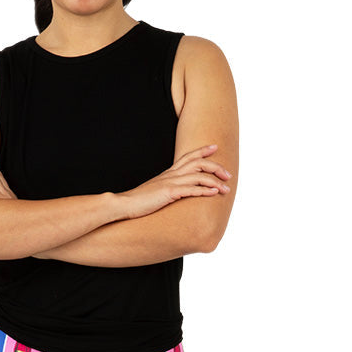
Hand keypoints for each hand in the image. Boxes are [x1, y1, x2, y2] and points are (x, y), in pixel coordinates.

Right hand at [116, 144, 231, 218]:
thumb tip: (174, 193)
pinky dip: (204, 190)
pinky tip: (213, 193)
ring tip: (226, 188)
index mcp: (168, 173)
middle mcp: (171, 174)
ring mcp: (170, 183)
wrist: (123, 204)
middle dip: (216, 167)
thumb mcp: (155, 192)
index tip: (215, 146)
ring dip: (215, 181)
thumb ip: (166, 190)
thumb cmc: (138, 201)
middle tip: (228, 174)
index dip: (203, 150)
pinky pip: (190, 189)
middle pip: (198, 163)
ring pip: (198, 176)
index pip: (188, 157)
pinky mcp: (168, 193)